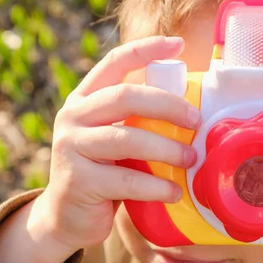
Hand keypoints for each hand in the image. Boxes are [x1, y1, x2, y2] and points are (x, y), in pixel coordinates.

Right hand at [0, 36, 200, 262]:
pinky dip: (156, 186)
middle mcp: (73, 117)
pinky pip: (126, 180)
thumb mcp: (116, 140)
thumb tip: (192, 115)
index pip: (115, 62)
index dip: (146, 49)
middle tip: (196, 121)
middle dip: (167, 105)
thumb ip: (137, 123)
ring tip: (191, 160)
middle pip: (125, 97)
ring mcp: (71, 147)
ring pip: (127, 140)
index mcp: (85, 99)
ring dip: (167, 149)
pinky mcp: (77, 181)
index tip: (179, 44)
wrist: (66, 217)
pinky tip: (174, 192)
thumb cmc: (104, 173)